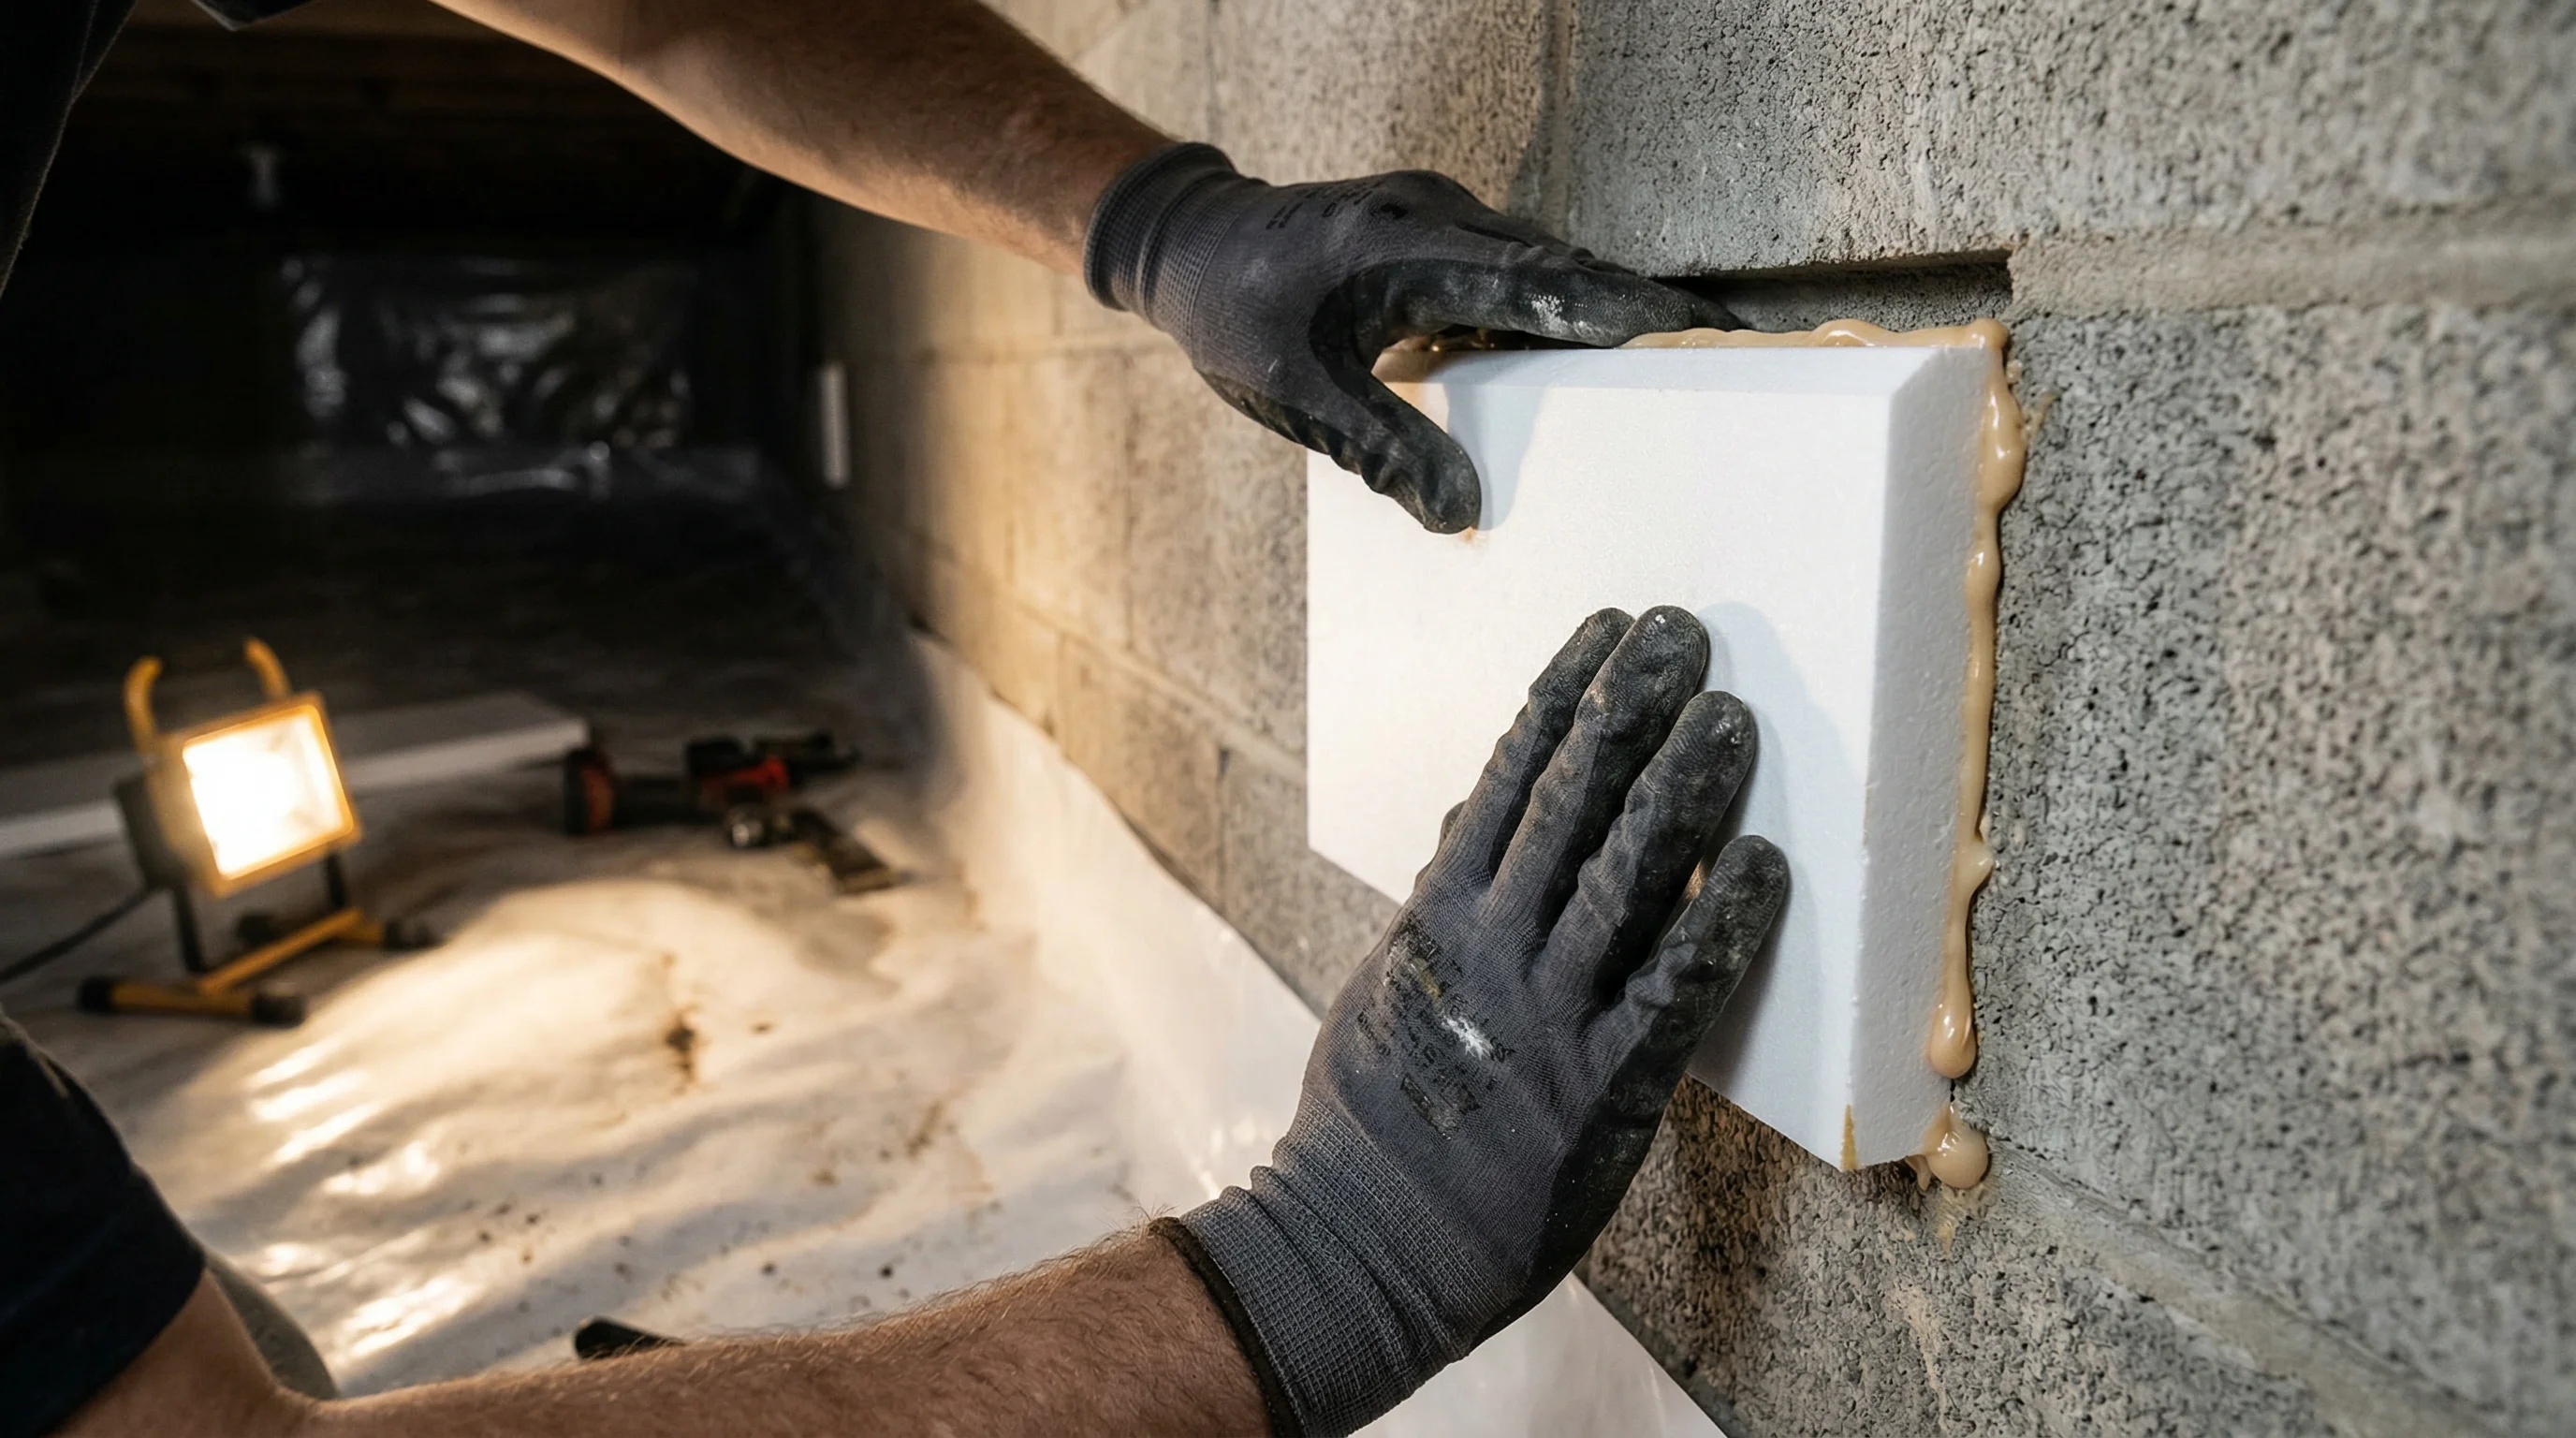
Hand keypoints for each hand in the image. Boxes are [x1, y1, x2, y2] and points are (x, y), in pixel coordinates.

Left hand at [1083, 145, 1736, 532]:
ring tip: (1682, 362)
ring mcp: (1442, 221)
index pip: (1545, 281)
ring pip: (1548, 266)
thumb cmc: (1233, 314)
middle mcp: (1441, 219)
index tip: (1704, 336)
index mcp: (1411, 248)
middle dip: (1647, 312)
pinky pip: (1515, 273)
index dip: (1628, 312)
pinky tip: (1586, 361)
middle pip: (1569, 267)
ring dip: (1606, 311)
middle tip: (1731, 354)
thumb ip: (1383, 448)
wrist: (1187, 245)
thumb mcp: (1297, 393)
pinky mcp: (1437, 236)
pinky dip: (1557, 311)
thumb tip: (1460, 517)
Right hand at [1161, 607, 1788, 1435]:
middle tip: (1685, 636)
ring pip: (1625, 876)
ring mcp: (1549, 1016)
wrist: (1367, 1244)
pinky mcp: (1603, 1090)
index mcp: (1438, 916)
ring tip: (1731, 719)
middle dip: (1631, 708)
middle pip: (1571, 803)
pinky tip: (1766, 867)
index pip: (1507, 777)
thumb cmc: (1376, 1119)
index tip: (1607, 630)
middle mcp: (1494, 949)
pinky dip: (1724, 925)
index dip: (1565, 695)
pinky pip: (1675, 993)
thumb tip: (1474, 812)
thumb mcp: (1391, 986)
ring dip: (1685, 789)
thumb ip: (1441, 902)